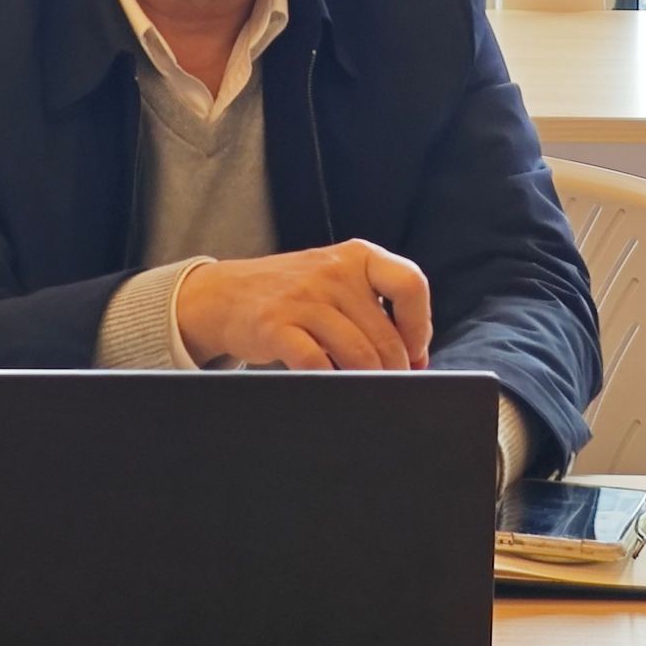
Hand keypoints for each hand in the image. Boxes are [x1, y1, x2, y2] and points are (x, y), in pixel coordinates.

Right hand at [177, 240, 432, 370]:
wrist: (226, 294)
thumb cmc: (294, 294)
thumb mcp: (338, 280)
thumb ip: (377, 308)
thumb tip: (417, 358)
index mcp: (357, 255)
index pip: (411, 285)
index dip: (420, 326)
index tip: (415, 352)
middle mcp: (333, 272)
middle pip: (386, 335)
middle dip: (394, 371)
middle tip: (389, 386)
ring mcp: (303, 297)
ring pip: (358, 354)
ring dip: (368, 382)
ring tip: (364, 391)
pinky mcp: (275, 326)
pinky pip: (318, 364)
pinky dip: (331, 383)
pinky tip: (331, 386)